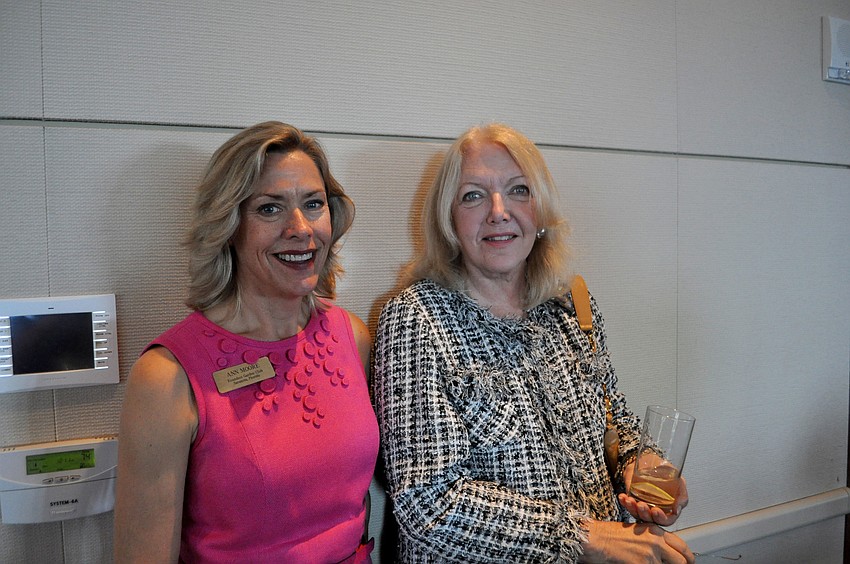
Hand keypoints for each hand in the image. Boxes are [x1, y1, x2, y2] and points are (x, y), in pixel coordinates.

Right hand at [579, 520, 694, 563]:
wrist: (596, 539)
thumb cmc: (610, 535)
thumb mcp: (637, 532)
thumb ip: (654, 541)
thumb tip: (666, 553)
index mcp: (656, 531)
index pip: (682, 546)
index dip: (688, 558)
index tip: (687, 562)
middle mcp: (656, 542)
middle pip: (682, 560)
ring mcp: (650, 555)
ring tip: (651, 563)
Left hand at [621, 463, 688, 525]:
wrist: (651, 460)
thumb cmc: (666, 471)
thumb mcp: (679, 481)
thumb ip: (681, 495)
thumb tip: (676, 510)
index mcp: (669, 509)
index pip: (666, 521)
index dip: (661, 519)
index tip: (656, 510)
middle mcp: (655, 510)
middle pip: (650, 520)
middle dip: (644, 514)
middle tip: (642, 505)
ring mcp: (643, 506)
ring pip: (637, 514)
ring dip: (632, 508)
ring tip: (630, 500)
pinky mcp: (632, 500)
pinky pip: (628, 505)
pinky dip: (624, 502)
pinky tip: (623, 497)